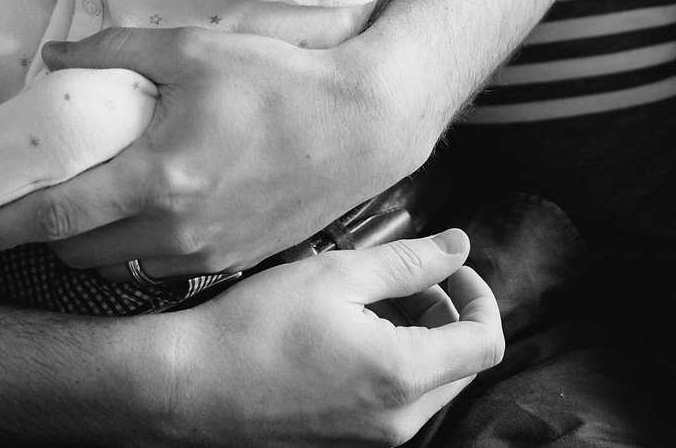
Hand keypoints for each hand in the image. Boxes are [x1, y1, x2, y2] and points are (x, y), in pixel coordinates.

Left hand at [0, 27, 426, 276]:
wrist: (363, 123)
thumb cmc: (279, 79)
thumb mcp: (191, 48)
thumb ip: (114, 50)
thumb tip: (54, 56)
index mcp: (156, 177)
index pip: (55, 217)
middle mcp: (175, 227)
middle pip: (79, 253)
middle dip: (46, 235)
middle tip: (35, 202)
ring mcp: (206, 253)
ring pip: (120, 266)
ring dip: (94, 245)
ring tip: (93, 206)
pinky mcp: (233, 261)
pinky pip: (164, 268)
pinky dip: (141, 248)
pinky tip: (150, 213)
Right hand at [159, 231, 502, 446]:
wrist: (189, 386)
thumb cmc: (254, 329)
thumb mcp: (336, 274)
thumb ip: (408, 261)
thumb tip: (458, 247)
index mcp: (402, 375)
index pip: (486, 341)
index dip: (480, 295)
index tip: (451, 267)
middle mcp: (398, 419)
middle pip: (464, 364)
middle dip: (449, 313)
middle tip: (407, 278)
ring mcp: (374, 437)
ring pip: (433, 383)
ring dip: (422, 337)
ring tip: (373, 300)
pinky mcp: (350, 440)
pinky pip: (398, 401)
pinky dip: (395, 362)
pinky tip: (351, 331)